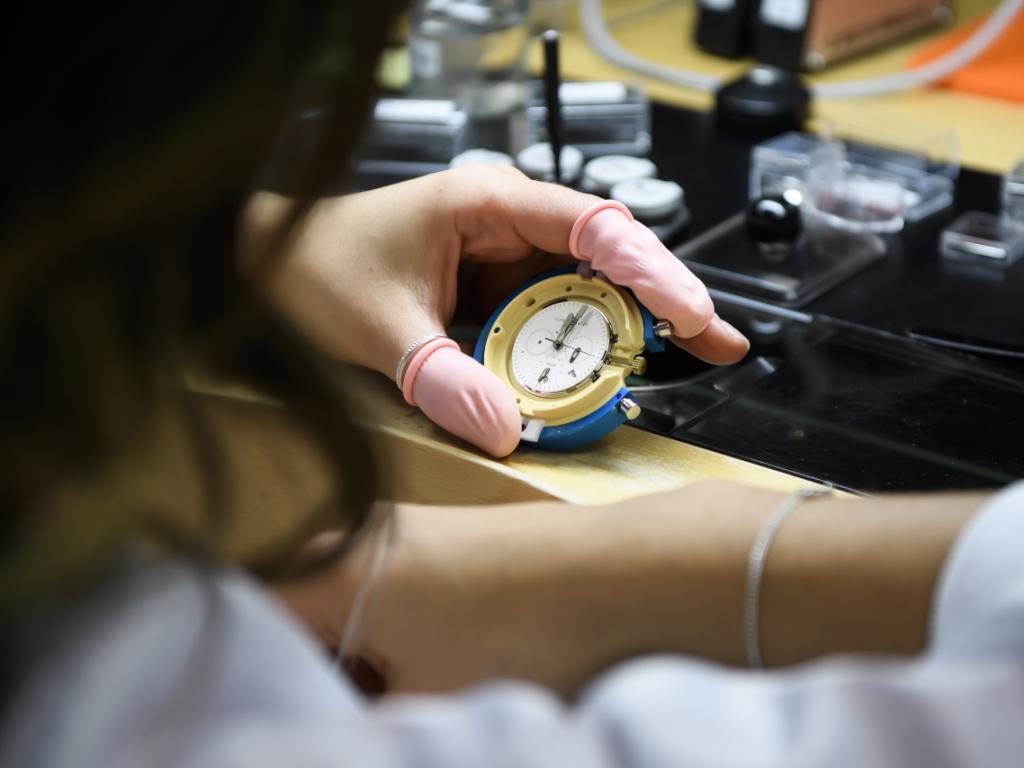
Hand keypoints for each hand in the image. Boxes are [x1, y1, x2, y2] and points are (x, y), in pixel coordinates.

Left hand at [253, 166, 748, 456]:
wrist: (271, 264)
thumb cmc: (314, 266)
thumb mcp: (376, 327)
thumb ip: (437, 377)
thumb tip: (504, 433)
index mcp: (485, 204)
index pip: (588, 225)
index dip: (648, 268)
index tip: (688, 313)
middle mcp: (507, 223)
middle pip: (607, 255)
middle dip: (665, 299)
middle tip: (717, 345)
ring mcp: (504, 257)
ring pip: (588, 287)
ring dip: (635, 326)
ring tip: (691, 360)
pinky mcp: (496, 291)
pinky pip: (554, 316)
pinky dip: (585, 346)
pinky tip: (620, 371)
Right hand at [276, 484, 981, 695]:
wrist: (623, 571)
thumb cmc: (518, 635)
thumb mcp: (426, 699)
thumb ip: (366, 717)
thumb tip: (341, 724)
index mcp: (334, 566)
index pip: (260, 626)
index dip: (265, 685)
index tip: (292, 724)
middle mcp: (363, 533)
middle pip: (308, 618)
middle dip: (324, 676)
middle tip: (354, 721)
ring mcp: (412, 530)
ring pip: (358, 607)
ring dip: (369, 658)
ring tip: (407, 699)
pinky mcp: (455, 537)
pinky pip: (400, 592)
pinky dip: (405, 635)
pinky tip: (441, 669)